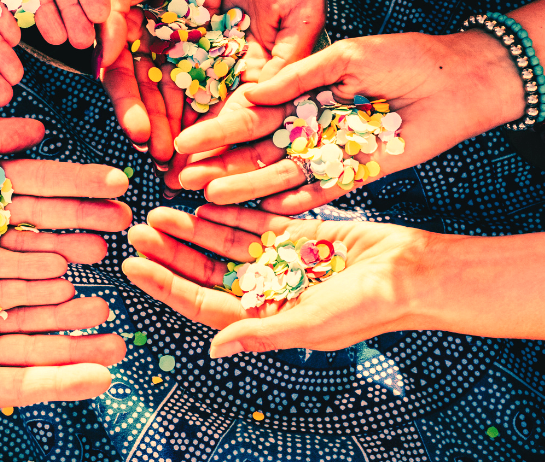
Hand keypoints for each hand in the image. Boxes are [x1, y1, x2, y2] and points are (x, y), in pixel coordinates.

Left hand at [0, 105, 131, 270]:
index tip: (115, 181)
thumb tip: (38, 130)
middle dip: (84, 217)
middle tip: (124, 221)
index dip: (79, 180)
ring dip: (64, 249)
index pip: (41, 176)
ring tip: (101, 253)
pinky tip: (56, 279)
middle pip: (43, 213)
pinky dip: (24, 276)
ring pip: (25, 245)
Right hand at [0, 261, 124, 461]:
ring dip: (62, 305)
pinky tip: (61, 262)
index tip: (105, 377)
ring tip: (99, 303)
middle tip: (119, 340)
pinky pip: (2, 266)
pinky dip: (31, 265)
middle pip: (34, 342)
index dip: (64, 379)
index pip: (24, 382)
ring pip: (26, 303)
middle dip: (75, 342)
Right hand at [97, 0, 246, 157]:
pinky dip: (213, 96)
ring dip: (184, 120)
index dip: (129, 105)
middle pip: (151, 92)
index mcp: (116, 27)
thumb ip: (107, 9)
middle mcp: (145, 40)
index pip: (121, 75)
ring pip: (181, 88)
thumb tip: (99, 58)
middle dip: (158, 124)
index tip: (139, 132)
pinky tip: (219, 120)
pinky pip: (211, 70)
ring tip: (192, 150)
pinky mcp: (209, 34)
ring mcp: (177, 39)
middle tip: (167, 157)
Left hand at [122, 204, 434, 355]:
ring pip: (225, 242)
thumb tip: (213, 348)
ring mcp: (280, 259)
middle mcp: (267, 289)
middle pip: (206, 269)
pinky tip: (203, 198)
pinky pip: (254, 221)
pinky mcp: (297, 233)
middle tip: (137, 231)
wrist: (410, 272)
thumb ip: (261, 331)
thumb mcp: (311, 323)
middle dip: (171, 252)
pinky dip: (230, 210)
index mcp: (265, 317)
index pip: (203, 302)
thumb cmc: (367, 307)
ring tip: (161, 210)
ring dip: (193, 228)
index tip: (134, 267)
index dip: (167, 285)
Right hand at [174, 31, 520, 213]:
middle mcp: (308, 128)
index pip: (249, 117)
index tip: (184, 142)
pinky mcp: (356, 173)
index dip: (217, 130)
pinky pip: (320, 190)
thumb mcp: (344, 58)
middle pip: (255, 151)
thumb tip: (249, 94)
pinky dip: (296, 199)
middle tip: (182, 178)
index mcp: (301, 96)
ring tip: (210, 198)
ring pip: (280, 174)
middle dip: (219, 164)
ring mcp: (330, 153)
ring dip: (246, 187)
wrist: (456, 79)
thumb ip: (296, 77)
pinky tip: (266, 208)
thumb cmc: (402, 58)